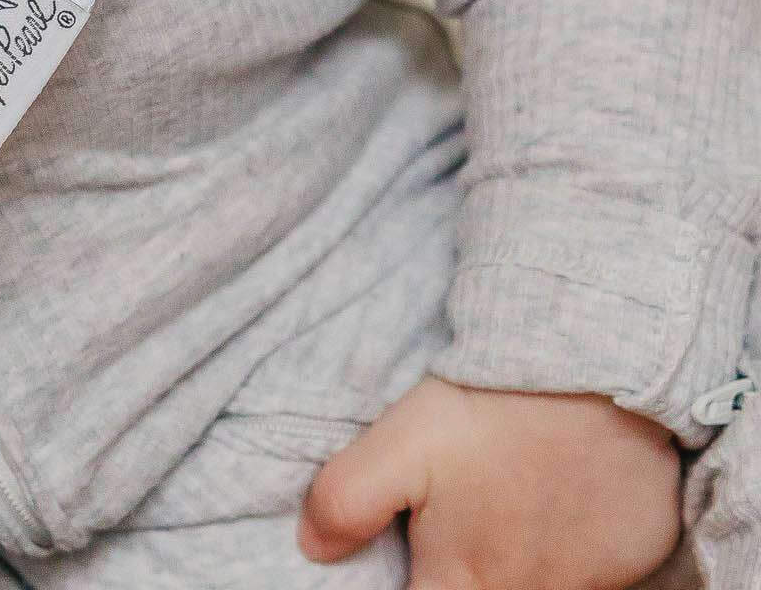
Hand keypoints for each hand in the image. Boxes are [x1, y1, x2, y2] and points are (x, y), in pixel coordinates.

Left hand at [296, 374, 680, 587]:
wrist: (599, 376)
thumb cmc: (492, 413)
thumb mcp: (400, 445)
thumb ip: (347, 501)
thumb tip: (312, 547)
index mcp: (465, 582)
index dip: (410, 582)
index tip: (410, 556)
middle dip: (461, 570)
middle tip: (455, 523)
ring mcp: (588, 584)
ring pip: (534, 585)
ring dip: (513, 560)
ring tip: (503, 506)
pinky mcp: (632, 560)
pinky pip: (591, 574)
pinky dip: (567, 550)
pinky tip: (555, 505)